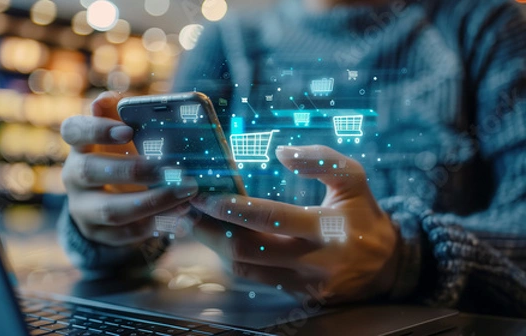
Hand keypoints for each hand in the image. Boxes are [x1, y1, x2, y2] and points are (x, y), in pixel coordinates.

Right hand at [60, 91, 197, 246]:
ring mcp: (82, 207)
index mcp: (80, 144)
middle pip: (91, 171)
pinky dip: (154, 225)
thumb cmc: (123, 155)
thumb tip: (111, 98)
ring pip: (111, 210)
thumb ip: (123, 115)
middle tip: (172, 169)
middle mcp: (74, 175)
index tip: (127, 130)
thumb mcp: (124, 135)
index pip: (74, 130)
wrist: (109, 199)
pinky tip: (180, 217)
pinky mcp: (96, 233)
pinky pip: (123, 234)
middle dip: (134, 170)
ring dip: (152, 202)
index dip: (96, 129)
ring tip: (185, 194)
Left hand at [190, 145, 398, 303]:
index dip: (232, 207)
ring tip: (196, 224)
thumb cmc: (365, 216)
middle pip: (248, 250)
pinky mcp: (298, 296)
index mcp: (326, 229)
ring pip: (246, 269)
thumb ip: (321, 160)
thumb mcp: (354, 180)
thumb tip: (281, 153)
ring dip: (216, 246)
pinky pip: (257, 280)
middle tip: (187, 211)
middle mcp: (312, 261)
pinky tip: (222, 242)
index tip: (204, 195)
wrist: (389, 266)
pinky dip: (235, 260)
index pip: (269, 218)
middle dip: (211, 230)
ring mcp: (303, 283)